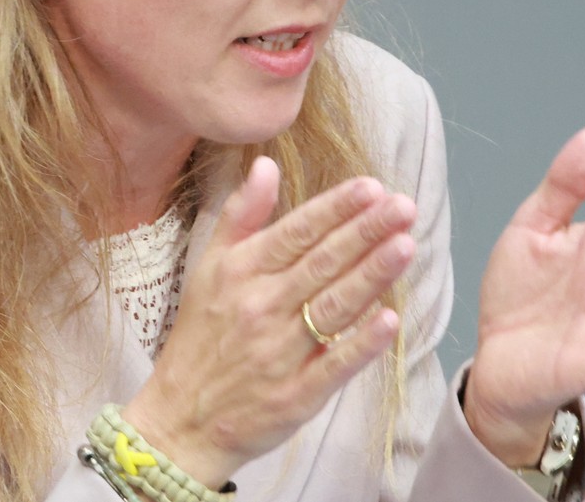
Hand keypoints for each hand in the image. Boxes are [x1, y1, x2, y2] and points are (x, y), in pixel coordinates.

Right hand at [122, 157, 418, 485]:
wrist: (178, 421)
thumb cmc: (200, 338)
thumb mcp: (209, 268)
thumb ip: (241, 215)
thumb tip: (266, 165)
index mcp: (240, 273)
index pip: (296, 231)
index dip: (336, 208)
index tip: (372, 187)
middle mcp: (260, 308)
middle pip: (322, 263)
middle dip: (366, 232)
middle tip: (404, 207)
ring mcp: (279, 353)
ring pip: (333, 306)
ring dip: (372, 275)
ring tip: (406, 246)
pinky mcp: (295, 396)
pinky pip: (333, 365)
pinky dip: (361, 343)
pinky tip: (390, 320)